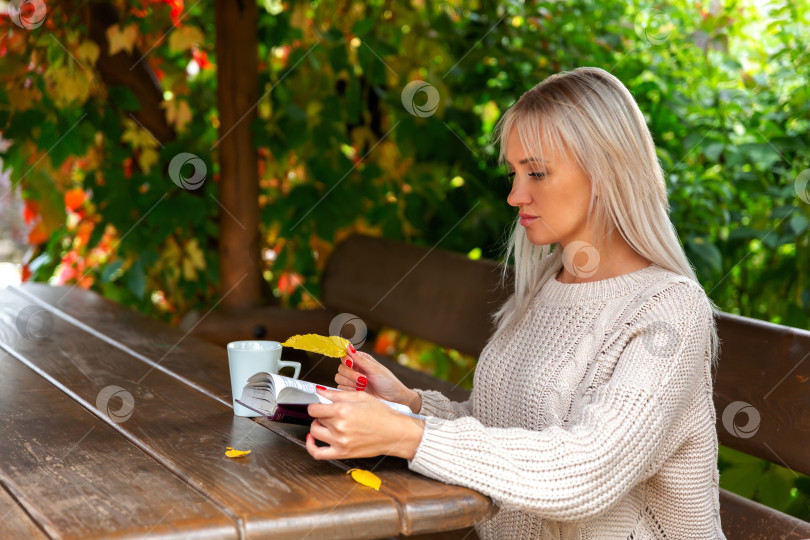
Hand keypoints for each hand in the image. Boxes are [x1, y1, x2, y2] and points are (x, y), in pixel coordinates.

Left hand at [305, 387, 424, 459]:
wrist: (395, 433)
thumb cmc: (382, 414)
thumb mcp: (360, 396)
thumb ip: (337, 394)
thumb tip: (320, 391)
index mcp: (342, 410)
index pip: (314, 408)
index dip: (316, 405)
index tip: (319, 405)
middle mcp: (339, 426)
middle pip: (316, 419)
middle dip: (322, 414)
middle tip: (331, 413)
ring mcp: (340, 441)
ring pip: (315, 433)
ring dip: (318, 427)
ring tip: (327, 424)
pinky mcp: (342, 453)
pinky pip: (318, 453)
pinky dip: (310, 447)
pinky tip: (312, 439)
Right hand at [336, 345, 421, 413]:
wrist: (393, 398)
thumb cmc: (388, 381)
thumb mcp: (375, 369)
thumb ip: (360, 359)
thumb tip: (349, 346)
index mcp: (361, 360)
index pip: (345, 355)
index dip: (346, 359)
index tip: (351, 364)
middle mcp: (355, 368)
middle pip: (341, 368)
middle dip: (351, 375)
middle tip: (364, 380)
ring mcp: (352, 380)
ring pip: (339, 378)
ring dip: (351, 383)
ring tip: (364, 386)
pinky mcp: (350, 390)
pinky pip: (341, 389)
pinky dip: (350, 390)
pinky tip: (361, 391)